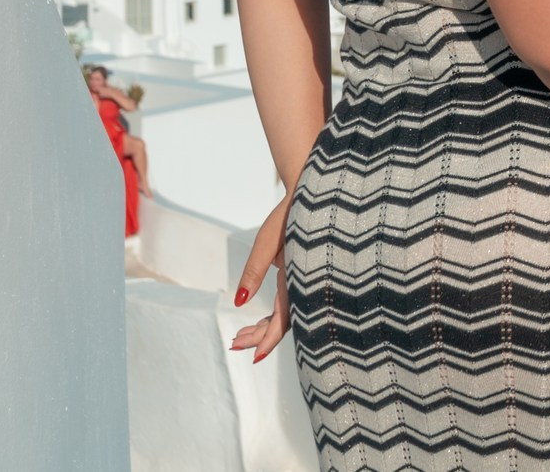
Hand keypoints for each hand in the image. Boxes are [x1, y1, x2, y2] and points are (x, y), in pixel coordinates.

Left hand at [227, 196, 290, 362]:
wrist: (315, 191)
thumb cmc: (292, 213)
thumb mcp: (267, 241)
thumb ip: (254, 271)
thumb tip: (238, 302)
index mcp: (300, 276)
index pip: (285, 318)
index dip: (269, 339)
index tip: (254, 357)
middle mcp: (305, 282)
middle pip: (284, 320)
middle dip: (259, 336)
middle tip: (234, 343)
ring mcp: (305, 280)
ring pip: (286, 314)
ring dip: (264, 327)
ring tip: (239, 336)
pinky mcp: (303, 275)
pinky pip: (289, 303)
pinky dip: (272, 315)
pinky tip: (258, 320)